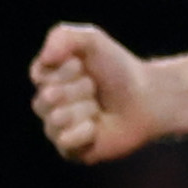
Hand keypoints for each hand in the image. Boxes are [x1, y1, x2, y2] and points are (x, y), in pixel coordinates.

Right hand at [30, 23, 167, 161]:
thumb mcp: (92, 40)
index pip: (40, 75)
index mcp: (46, 79)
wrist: (147, 98)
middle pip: (46, 99)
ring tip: (99, 107)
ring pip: (57, 120)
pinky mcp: (70, 150)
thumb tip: (46, 58)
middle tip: (96, 89)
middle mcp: (47, 105)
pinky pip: (65, 142)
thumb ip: (62, 36)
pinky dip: (85, 131)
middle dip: (79, 89)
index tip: (85, 67)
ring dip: (85, 109)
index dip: (68, 70)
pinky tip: (97, 127)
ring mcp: (57, 129)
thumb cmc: (119, 69)